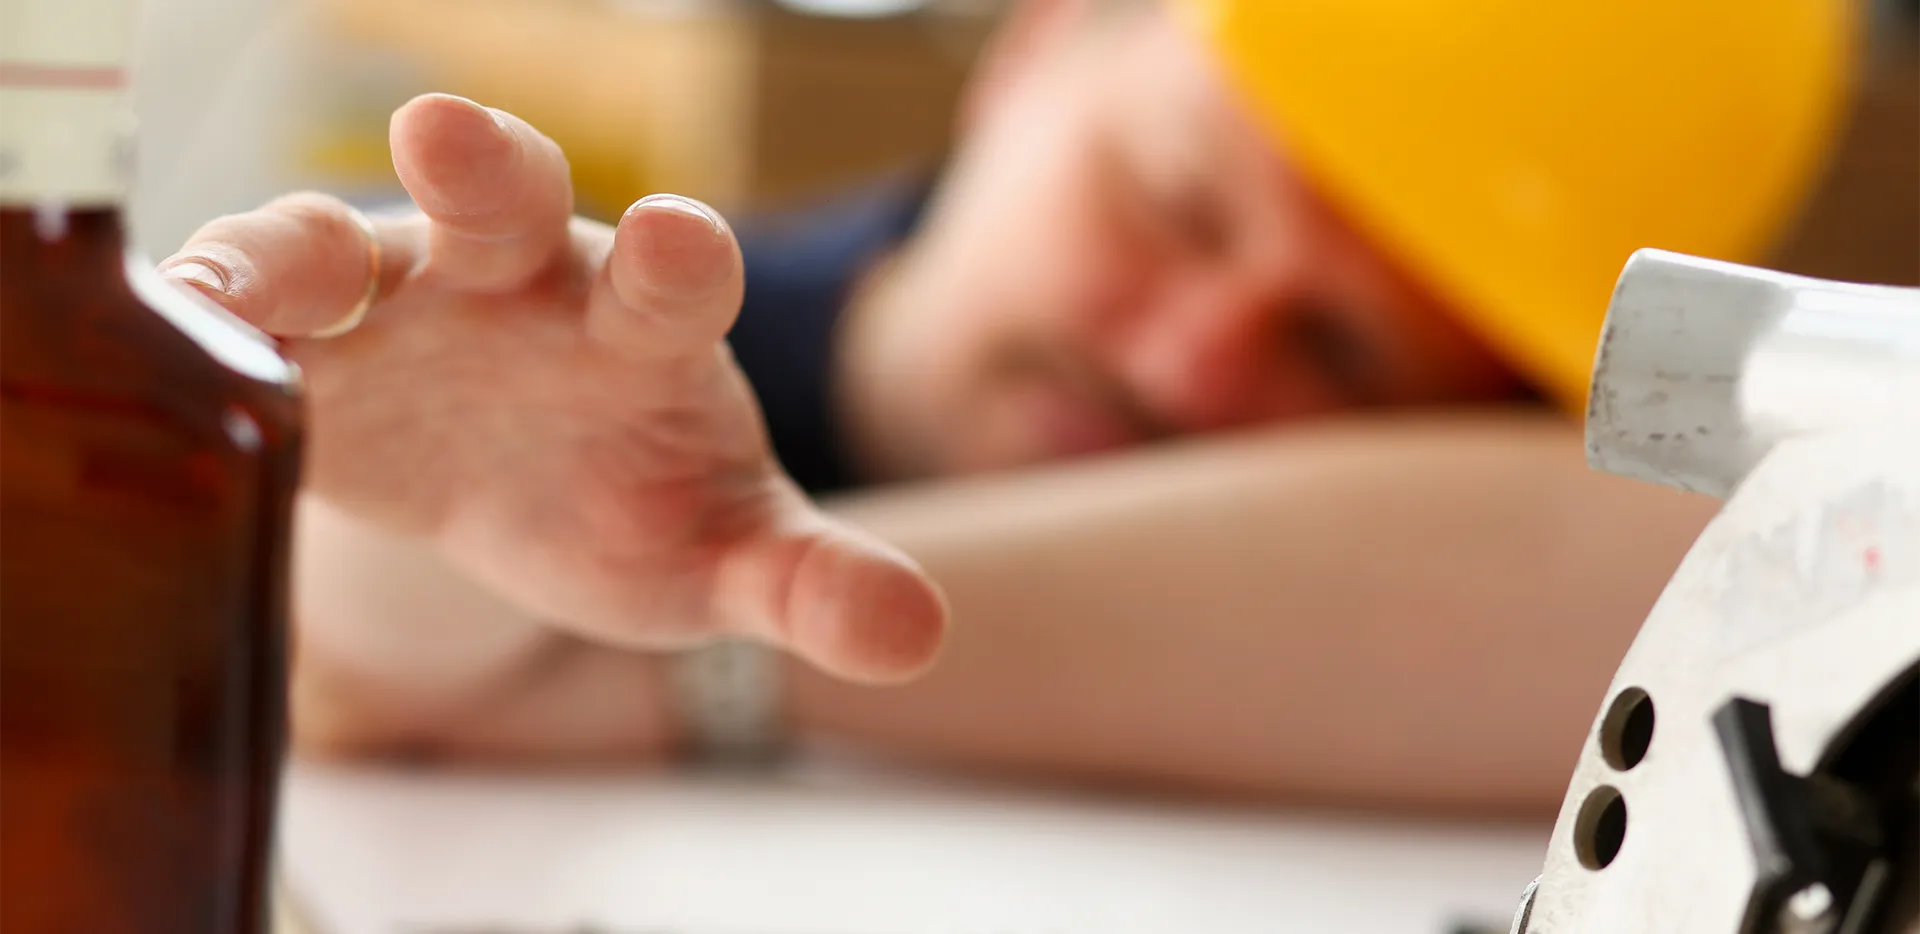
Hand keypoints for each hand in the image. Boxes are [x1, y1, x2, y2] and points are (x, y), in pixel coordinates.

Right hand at [160, 94, 945, 745]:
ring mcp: (409, 301)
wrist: (531, 497)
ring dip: (308, 249)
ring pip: (347, 243)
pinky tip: (180, 328)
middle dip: (483, 167)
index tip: (680, 243)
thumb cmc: (642, 504)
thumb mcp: (727, 558)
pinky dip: (218, 315)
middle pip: (506, 202)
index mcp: (645, 330)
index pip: (675, 280)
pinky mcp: (310, 345)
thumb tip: (921, 639)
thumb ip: (813, 586)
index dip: (679, 261)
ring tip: (280, 275)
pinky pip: (250, 313)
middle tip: (449, 134)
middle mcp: (523, 285)